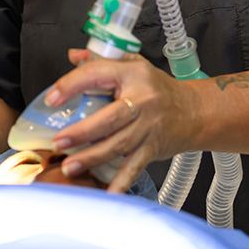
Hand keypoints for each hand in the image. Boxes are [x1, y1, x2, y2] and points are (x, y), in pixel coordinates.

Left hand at [46, 49, 200, 192]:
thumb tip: (73, 56)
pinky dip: (121, 182)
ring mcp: (149, 127)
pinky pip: (134, 167)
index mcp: (133, 74)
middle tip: (58, 142)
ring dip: (92, 158)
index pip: (98, 75)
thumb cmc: (160, 89)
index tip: (52, 99)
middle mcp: (142, 101)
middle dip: (81, 133)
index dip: (72, 85)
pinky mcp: (153, 148)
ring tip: (69, 166)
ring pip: (118, 145)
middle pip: (109, 118)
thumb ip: (101, 60)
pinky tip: (106, 192)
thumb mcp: (133, 65)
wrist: (196, 111)